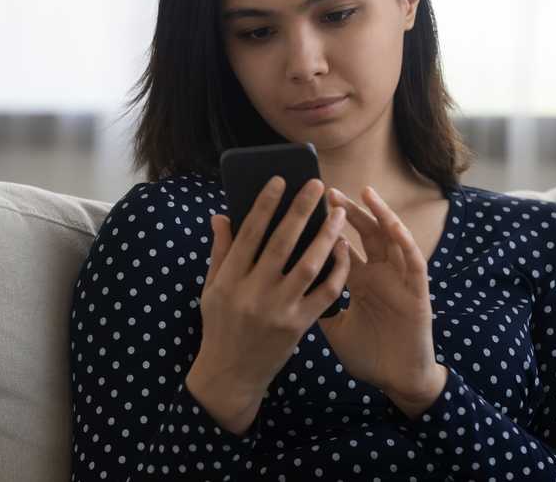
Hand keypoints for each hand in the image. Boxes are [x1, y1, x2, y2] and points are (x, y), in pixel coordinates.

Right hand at [190, 176, 351, 432]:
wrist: (231, 375)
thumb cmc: (220, 325)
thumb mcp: (212, 289)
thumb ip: (220, 251)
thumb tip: (221, 214)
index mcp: (229, 280)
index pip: (249, 233)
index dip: (265, 205)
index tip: (280, 180)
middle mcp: (253, 293)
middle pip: (281, 243)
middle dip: (300, 211)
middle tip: (316, 185)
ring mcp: (278, 310)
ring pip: (308, 265)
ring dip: (325, 236)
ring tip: (338, 213)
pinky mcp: (299, 325)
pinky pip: (325, 293)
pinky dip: (337, 269)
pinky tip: (344, 249)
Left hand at [317, 185, 443, 408]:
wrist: (397, 381)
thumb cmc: (368, 355)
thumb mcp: (334, 327)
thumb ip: (317, 302)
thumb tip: (287, 283)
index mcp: (359, 281)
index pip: (343, 245)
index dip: (328, 226)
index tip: (307, 206)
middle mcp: (380, 274)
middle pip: (364, 233)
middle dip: (348, 211)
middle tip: (327, 191)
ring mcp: (400, 280)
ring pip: (391, 238)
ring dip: (380, 214)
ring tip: (365, 193)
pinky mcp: (418, 292)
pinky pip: (413, 261)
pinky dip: (405, 241)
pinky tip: (392, 225)